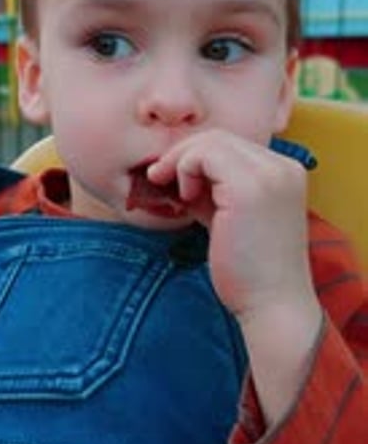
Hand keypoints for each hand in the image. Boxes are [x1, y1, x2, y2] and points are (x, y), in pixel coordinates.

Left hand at [148, 130, 322, 424]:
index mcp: (285, 173)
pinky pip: (204, 155)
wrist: (271, 307)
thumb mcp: (229, 217)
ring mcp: (270, 174)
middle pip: (220, 137)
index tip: (175, 181)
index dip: (197, 157)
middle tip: (159, 178)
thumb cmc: (248, 271)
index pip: (232, 144)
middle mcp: (284, 167)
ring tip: (174, 192)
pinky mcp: (250, 187)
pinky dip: (185, 168)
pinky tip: (184, 197)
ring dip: (181, 161)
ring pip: (210, 141)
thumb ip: (212, 191)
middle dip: (183, 154)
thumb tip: (175, 172)